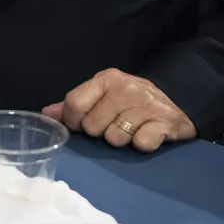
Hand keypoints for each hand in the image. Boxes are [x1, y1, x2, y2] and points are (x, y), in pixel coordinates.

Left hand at [42, 68, 196, 152]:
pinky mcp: (165, 123)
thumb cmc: (131, 101)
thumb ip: (75, 104)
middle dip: (99, 132)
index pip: (74, 104)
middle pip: (92, 126)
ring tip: (130, 130)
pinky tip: (146, 135)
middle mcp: (126, 89)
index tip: (81, 127)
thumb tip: (46, 115)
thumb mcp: (103, 94)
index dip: (73, 122)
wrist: (177, 100)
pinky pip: (141, 144)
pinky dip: (142, 144)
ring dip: (121, 140)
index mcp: (106, 79)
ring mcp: (146, 105)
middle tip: (113, 126)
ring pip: (115, 138)